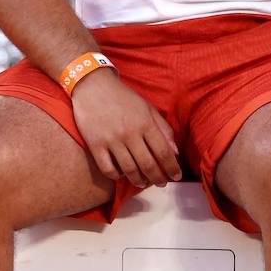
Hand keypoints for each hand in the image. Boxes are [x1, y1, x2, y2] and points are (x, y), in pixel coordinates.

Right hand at [70, 69, 180, 186]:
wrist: (94, 87)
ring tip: (143, 183)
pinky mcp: (95, 145)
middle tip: (162, 183)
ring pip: (129, 170)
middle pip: (148, 164)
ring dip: (138, 180)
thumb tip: (175, 151)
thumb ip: (163, 129)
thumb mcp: (148, 108)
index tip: (176, 177)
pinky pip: (107, 169)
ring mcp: (111, 141)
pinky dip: (116, 176)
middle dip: (158, 178)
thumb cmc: (124, 97)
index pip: (164, 152)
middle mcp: (130, 134)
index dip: (172, 167)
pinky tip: (122, 176)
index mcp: (146, 123)